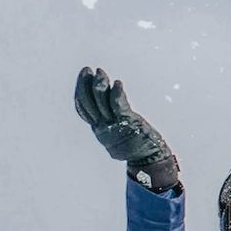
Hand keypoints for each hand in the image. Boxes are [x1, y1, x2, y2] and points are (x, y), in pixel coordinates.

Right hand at [74, 67, 177, 187]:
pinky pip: (118, 105)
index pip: (83, 109)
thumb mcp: (118, 136)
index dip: (80, 91)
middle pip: (88, 104)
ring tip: (100, 72)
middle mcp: (103, 128)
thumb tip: (109, 110)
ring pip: (101, 102)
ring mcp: (114, 126)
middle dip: (85, 85)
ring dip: (100, 85)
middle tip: (87, 70)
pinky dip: (116, 93)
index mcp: (99, 130)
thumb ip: (111, 124)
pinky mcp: (127, 123)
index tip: (82, 77)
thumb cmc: (137, 147)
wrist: (150, 160)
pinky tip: (117, 83)